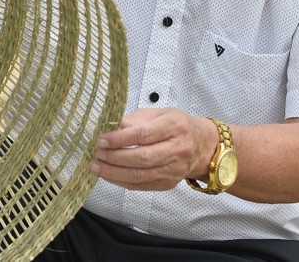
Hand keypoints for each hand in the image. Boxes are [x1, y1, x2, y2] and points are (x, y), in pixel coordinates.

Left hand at [90, 108, 217, 190]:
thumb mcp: (159, 113)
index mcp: (175, 127)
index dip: (120, 139)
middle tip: (98, 153)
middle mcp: (177, 149)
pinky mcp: (169, 183)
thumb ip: (136, 119)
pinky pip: (142, 185)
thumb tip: (115, 128)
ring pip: (141, 175)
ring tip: (97, 166)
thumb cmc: (177, 125)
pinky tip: (109, 175)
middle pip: (142, 158)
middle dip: (115, 157)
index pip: (144, 135)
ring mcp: (174, 169)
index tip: (102, 140)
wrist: (201, 145)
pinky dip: (122, 181)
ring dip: (115, 173)